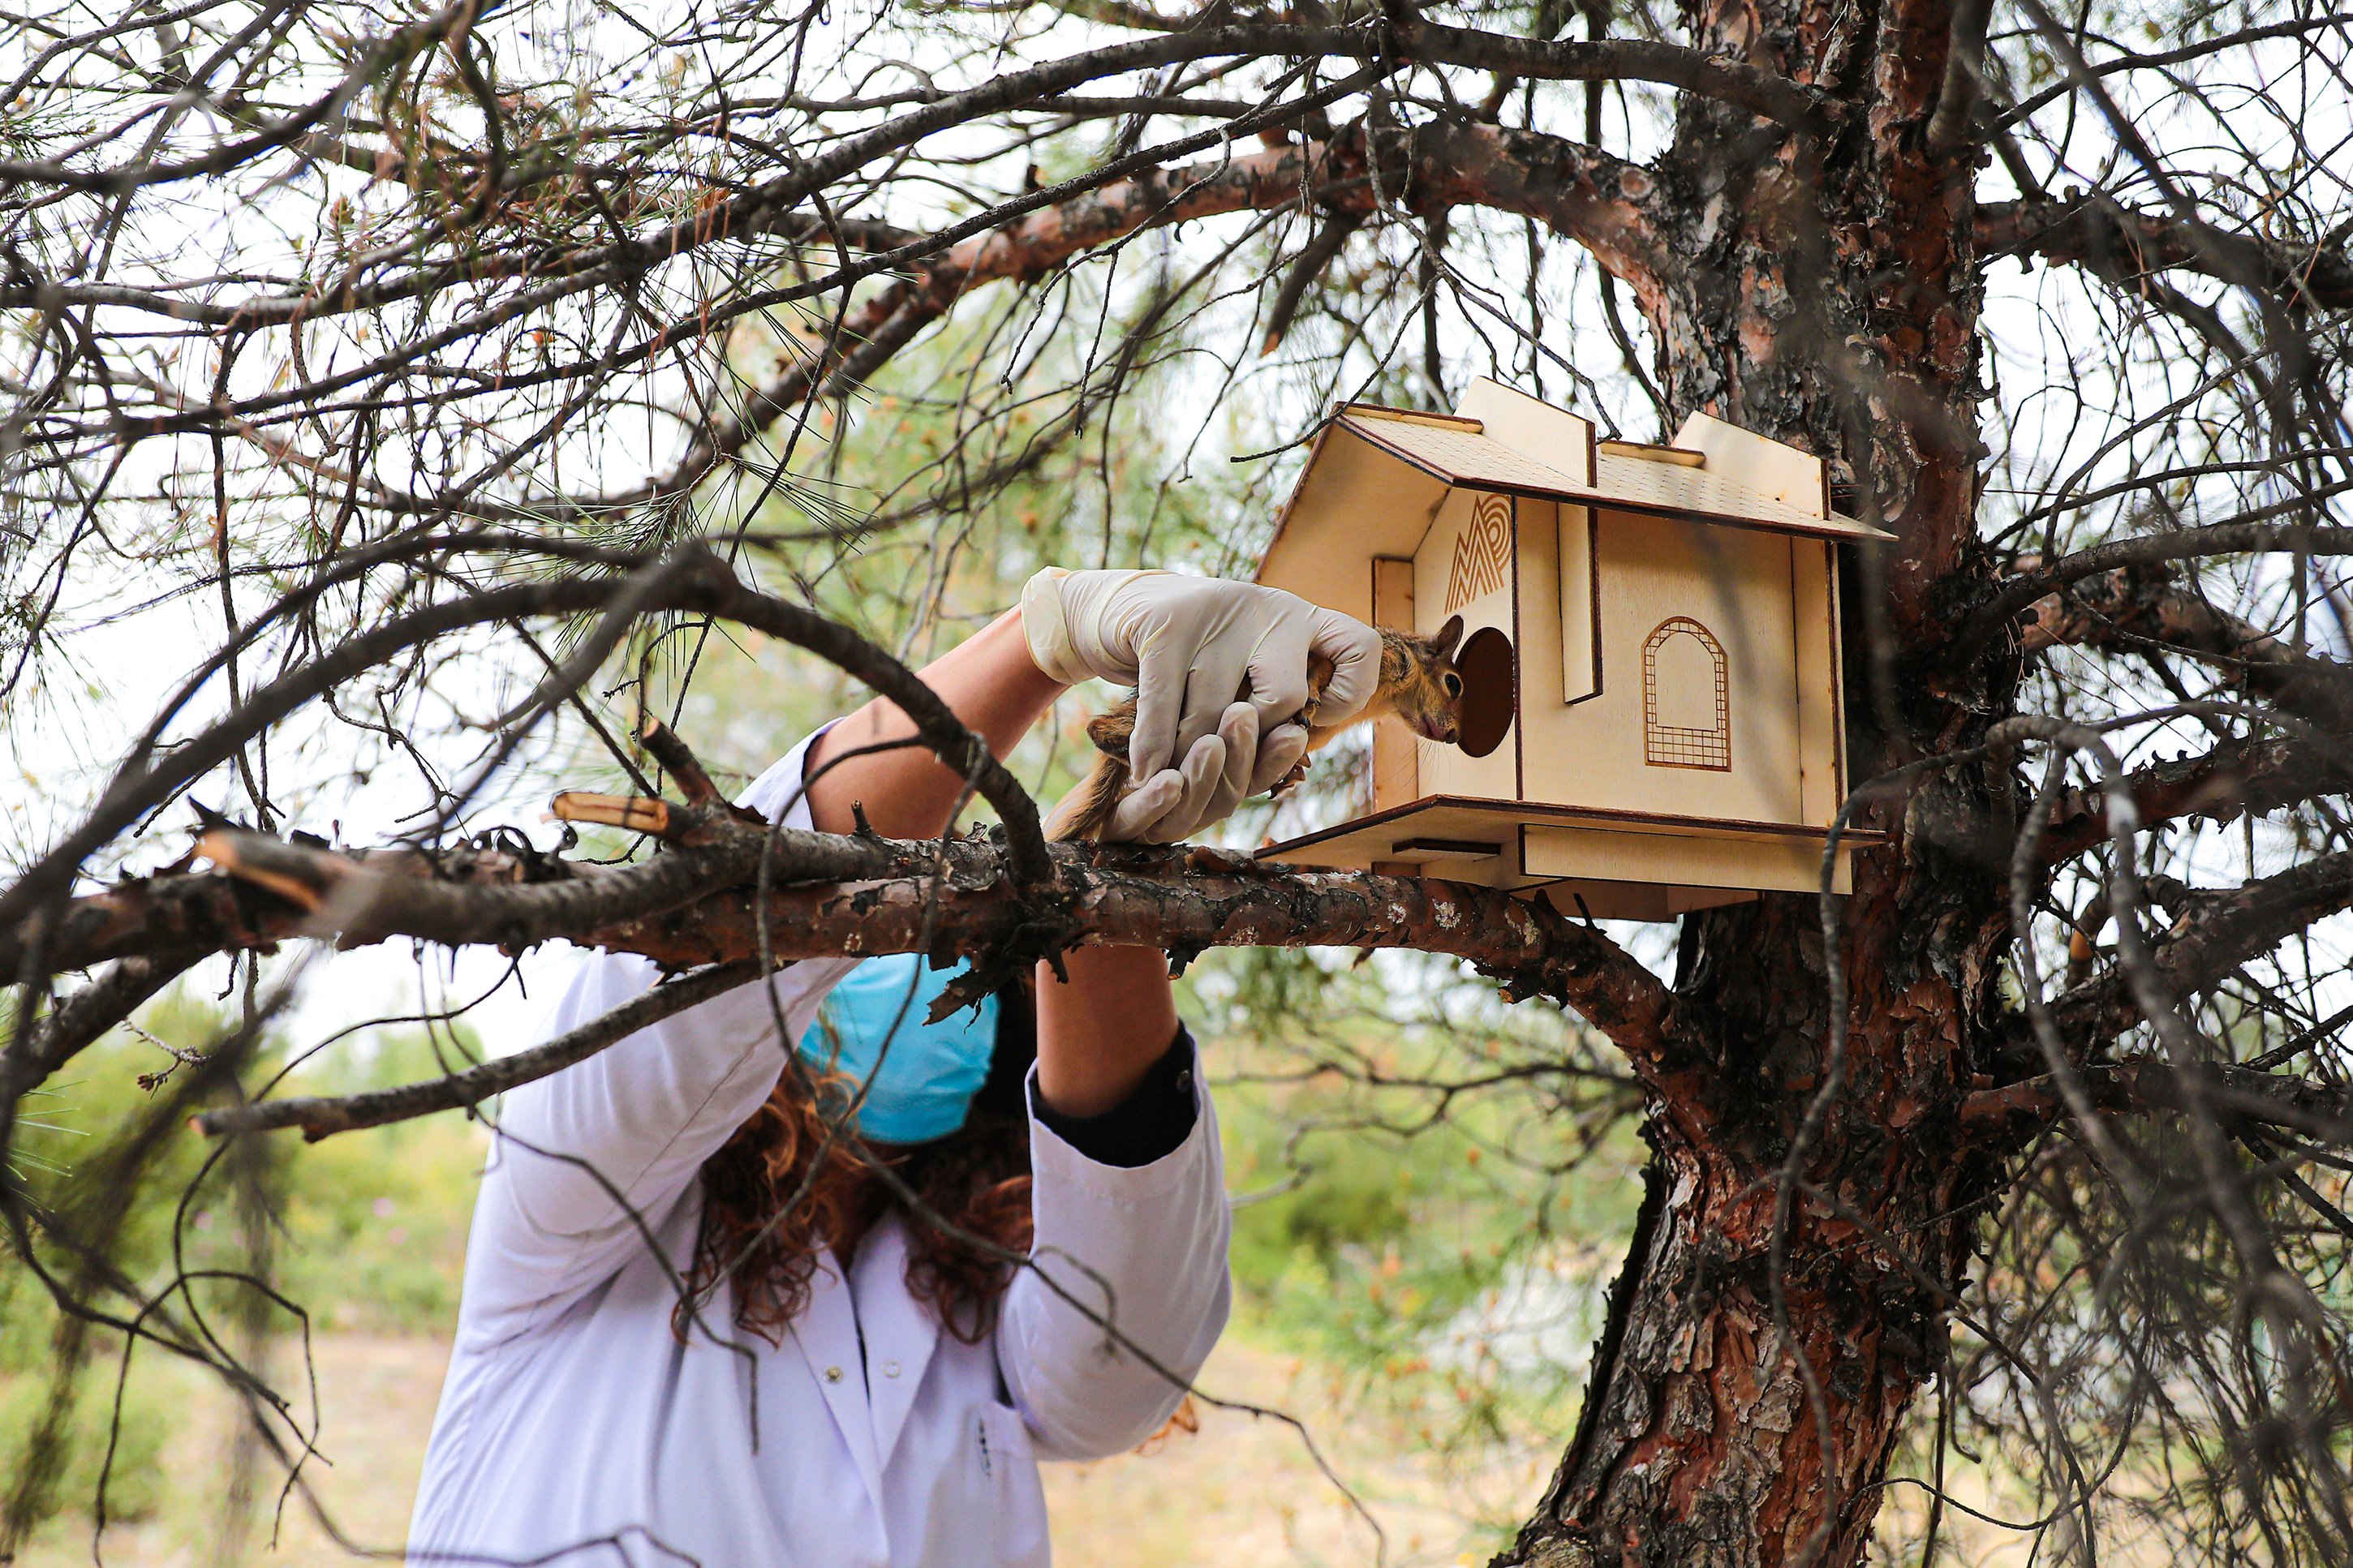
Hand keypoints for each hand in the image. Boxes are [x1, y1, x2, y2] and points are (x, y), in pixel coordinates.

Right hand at [1022, 568, 1381, 782]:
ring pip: (1219, 708)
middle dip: (1251, 746)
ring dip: (1194, 757)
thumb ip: (1273, 704)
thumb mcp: (1245, 669)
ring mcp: (1218, 610)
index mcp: (1300, 621)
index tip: (1303, 728)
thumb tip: (1293, 750)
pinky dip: (1156, 744)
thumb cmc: (1196, 659)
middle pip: (1286, 696)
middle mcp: (1270, 608)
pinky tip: (1148, 770)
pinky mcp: (1166, 622)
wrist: (1122, 610)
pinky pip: (1167, 701)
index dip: (1348, 696)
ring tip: (1178, 784)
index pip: (1359, 647)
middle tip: (1222, 765)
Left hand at [1055, 702, 1309, 843]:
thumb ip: (1223, 696)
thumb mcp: (1178, 692)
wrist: (1066, 717)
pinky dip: (1157, 803)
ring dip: (1206, 776)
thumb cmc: (1131, 703)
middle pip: (1235, 793)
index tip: (1295, 728)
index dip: (1278, 757)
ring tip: (1212, 741)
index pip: (1261, 774)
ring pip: (1197, 811)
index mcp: (1214, 780)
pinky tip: (1167, 779)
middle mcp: (1192, 809)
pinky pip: (1141, 824)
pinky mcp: (1115, 832)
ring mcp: (1156, 826)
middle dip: (1245, 755)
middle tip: (1246, 716)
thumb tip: (1283, 673)